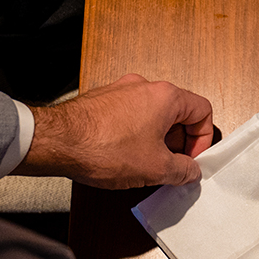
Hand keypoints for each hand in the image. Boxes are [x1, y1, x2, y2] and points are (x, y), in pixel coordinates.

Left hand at [16, 74, 213, 188]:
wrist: (55, 143)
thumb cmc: (102, 148)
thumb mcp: (156, 168)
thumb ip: (183, 170)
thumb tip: (190, 171)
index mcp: (166, 97)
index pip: (202, 111)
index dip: (203, 139)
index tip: (193, 158)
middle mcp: (144, 87)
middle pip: (177, 112)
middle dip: (179, 141)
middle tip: (172, 164)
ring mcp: (120, 91)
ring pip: (152, 114)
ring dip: (156, 138)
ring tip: (146, 162)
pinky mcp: (101, 101)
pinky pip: (129, 115)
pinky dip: (134, 134)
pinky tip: (123, 155)